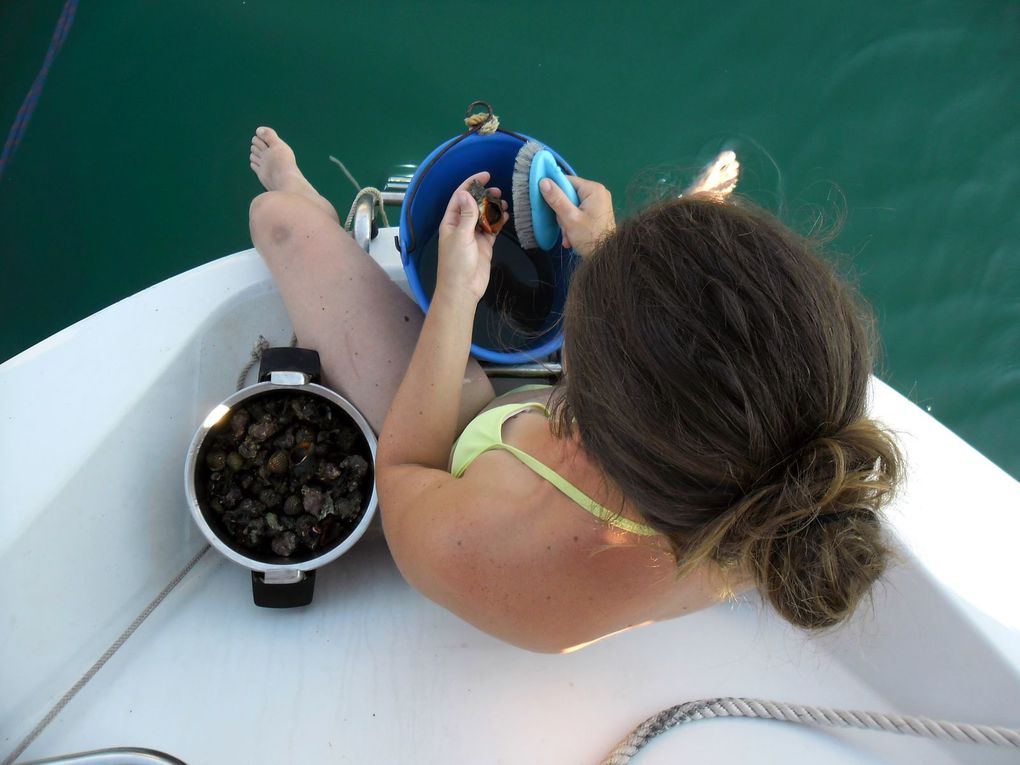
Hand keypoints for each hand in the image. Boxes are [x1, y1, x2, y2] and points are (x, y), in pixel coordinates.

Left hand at [437, 172, 507, 302]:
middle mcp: (461, 226)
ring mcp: (473, 236)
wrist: (463, 289)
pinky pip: (492, 229)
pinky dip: (499, 222)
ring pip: (484, 216)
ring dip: (493, 208)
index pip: (460, 197)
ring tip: (504, 202)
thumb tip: (465, 193)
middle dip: (485, 195)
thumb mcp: (461, 236)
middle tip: (498, 190)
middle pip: (474, 205)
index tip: (485, 175)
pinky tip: (506, 215)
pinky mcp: (484, 245)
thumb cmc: (457, 263)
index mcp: (451, 222)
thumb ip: (466, 215)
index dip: (471, 184)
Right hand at [539, 175, 614, 256]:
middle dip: (562, 214)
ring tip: (568, 236)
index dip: (556, 192)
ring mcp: (598, 204)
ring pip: (572, 207)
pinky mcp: (597, 214)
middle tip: (564, 227)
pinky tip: (571, 238)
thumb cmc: (590, 237)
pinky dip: (573, 226)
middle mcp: (598, 193)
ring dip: (566, 223)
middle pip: (569, 196)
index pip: (568, 181)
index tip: (549, 205)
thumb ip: (556, 199)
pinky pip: (579, 214)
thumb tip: (543, 181)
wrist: (605, 257)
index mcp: (593, 189)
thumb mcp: (570, 218)